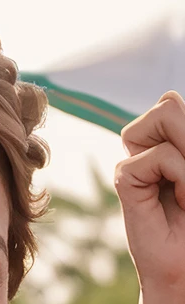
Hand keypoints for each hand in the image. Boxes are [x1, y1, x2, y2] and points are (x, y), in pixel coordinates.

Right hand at [113, 90, 184, 291]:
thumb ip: (184, 137)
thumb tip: (167, 103)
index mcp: (170, 144)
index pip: (172, 104)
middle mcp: (149, 150)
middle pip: (167, 104)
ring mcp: (134, 165)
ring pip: (161, 118)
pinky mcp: (124, 181)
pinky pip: (156, 156)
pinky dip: (179, 175)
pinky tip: (177, 201)